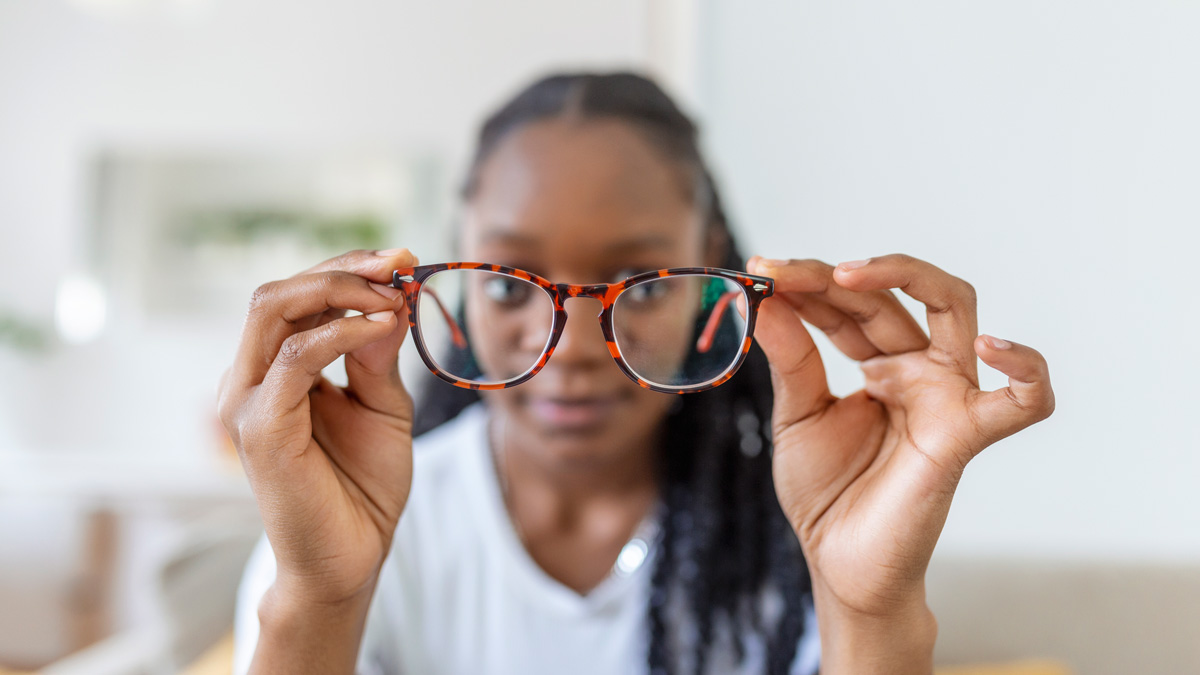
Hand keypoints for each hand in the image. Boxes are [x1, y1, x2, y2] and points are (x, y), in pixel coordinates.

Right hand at [218, 248, 416, 606]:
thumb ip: (379, 355)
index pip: (297, 296)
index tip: (402, 260)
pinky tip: (382, 327)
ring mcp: (247, 402)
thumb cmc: (363, 485)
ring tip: (394, 295)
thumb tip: (392, 299)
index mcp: (274, 371)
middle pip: (278, 292)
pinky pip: (295, 357)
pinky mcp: (260, 427)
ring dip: (341, 290)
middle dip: (343, 268)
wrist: (353, 557)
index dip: (347, 269)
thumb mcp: (383, 405)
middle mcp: (249, 380)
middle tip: (398, 263)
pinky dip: (341, 332)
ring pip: (274, 310)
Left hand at [748, 254, 1054, 619]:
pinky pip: (1025, 401)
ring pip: (956, 309)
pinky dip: (1026, 368)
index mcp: (878, 363)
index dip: (805, 283)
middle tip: (777, 275)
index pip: (850, 303)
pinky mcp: (966, 435)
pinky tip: (990, 346)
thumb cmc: (826, 493)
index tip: (759, 273)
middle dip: (829, 278)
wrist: (839, 563)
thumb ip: (791, 357)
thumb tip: (764, 298)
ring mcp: (945, 396)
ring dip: (906, 277)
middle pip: (889, 297)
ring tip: (845, 275)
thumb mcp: (797, 415)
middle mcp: (916, 370)